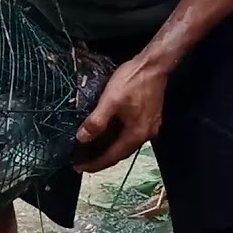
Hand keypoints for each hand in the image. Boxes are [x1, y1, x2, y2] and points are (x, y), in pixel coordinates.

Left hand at [73, 55, 167, 173]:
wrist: (154, 65)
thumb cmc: (131, 81)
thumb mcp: (110, 100)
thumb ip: (97, 121)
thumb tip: (81, 139)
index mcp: (136, 134)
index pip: (113, 156)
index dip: (95, 164)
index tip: (78, 168)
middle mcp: (145, 135)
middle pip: (120, 153)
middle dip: (100, 158)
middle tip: (80, 160)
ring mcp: (149, 126)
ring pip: (124, 143)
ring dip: (107, 147)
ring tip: (89, 149)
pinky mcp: (149, 117)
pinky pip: (128, 134)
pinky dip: (115, 137)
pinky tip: (105, 133)